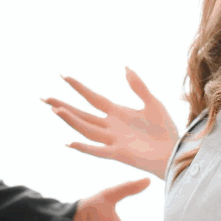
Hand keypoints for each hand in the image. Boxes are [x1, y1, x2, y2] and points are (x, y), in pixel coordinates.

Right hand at [46, 68, 179, 178]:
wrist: (176, 151)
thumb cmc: (165, 130)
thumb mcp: (152, 102)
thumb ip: (138, 86)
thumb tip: (124, 66)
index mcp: (117, 113)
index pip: (92, 98)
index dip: (78, 87)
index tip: (62, 75)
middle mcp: (110, 126)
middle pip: (82, 114)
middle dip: (63, 105)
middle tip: (44, 97)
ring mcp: (113, 140)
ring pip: (86, 129)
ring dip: (71, 120)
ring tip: (55, 110)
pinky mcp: (120, 154)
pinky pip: (98, 151)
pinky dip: (84, 147)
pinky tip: (70, 143)